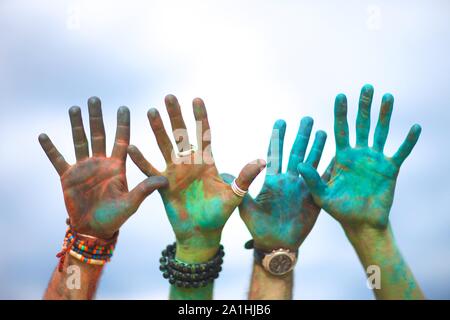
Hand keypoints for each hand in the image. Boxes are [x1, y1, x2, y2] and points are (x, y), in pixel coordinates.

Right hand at [39, 97, 167, 238]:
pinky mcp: (68, 177)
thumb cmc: (116, 218)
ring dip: (77, 125)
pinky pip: (58, 159)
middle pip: (99, 134)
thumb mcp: (132, 203)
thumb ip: (145, 190)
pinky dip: (50, 149)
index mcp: (117, 166)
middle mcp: (100, 162)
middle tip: (95, 98)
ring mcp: (83, 168)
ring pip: (80, 141)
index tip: (123, 107)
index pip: (121, 140)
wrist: (94, 230)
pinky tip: (43, 135)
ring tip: (74, 108)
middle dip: (97, 117)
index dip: (122, 124)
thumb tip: (165, 180)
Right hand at [128, 95, 265, 262]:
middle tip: (169, 97)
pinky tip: (132, 147)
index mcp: (206, 161)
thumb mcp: (234, 195)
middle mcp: (189, 162)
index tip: (196, 98)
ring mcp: (174, 172)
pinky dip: (141, 160)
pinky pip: (149, 170)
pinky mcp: (162, 185)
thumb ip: (244, 178)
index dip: (200, 117)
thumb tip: (262, 161)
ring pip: (164, 146)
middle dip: (175, 116)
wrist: (201, 233)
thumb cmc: (219, 215)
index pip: (203, 133)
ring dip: (158, 130)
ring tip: (151, 112)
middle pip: (181, 134)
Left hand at [222, 117, 329, 251]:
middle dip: (301, 135)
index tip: (281, 121)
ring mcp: (303, 189)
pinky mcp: (315, 199)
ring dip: (318, 147)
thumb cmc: (259, 227)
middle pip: (297, 153)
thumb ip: (238, 188)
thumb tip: (222, 172)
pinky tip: (337, 157)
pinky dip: (331, 170)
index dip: (278, 138)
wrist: (276, 245)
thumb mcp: (245, 206)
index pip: (276, 154)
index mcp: (274, 180)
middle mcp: (290, 181)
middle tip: (307, 118)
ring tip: (323, 130)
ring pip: (312, 163)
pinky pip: (324, 182)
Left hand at [298, 85, 421, 230]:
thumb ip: (312, 179)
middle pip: (361, 125)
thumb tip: (299, 164)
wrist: (360, 224)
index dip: (341, 113)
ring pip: (381, 132)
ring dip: (385, 115)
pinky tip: (416, 127)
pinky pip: (401, 152)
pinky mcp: (390, 169)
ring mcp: (375, 160)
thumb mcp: (322, 195)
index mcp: (342, 157)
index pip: (340, 129)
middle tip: (367, 87)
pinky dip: (408, 141)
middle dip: (364, 106)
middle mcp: (359, 154)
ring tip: (388, 97)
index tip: (340, 95)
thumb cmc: (339, 210)